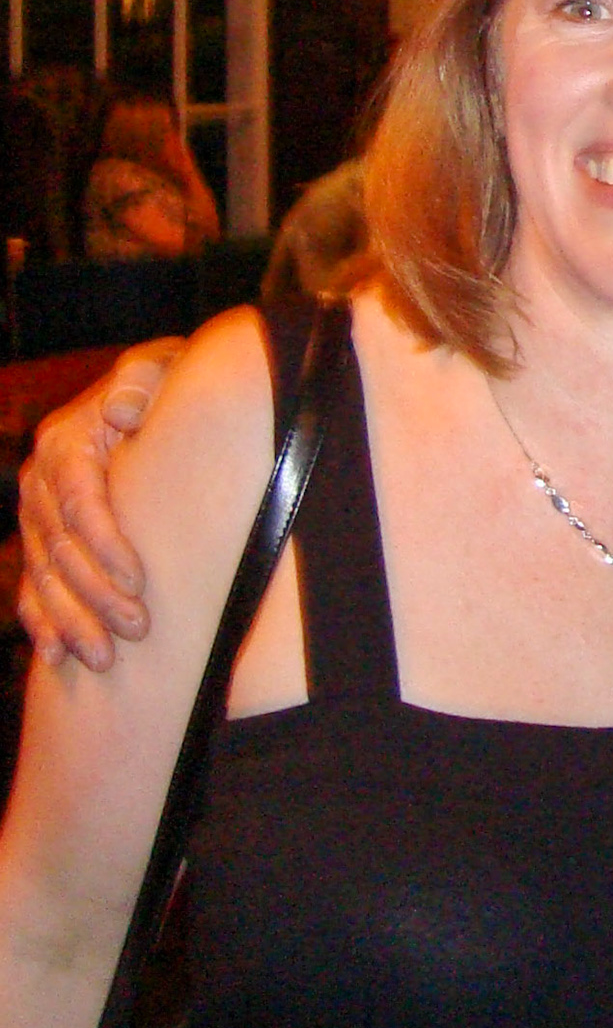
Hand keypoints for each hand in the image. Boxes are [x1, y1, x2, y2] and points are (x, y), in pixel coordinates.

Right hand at [16, 340, 183, 669]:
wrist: (147, 391)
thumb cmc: (164, 383)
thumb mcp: (158, 368)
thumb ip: (142, 382)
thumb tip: (122, 413)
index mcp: (68, 444)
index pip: (81, 502)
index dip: (107, 544)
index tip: (139, 580)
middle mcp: (42, 483)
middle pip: (61, 549)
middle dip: (96, 595)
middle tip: (138, 629)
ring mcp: (37, 515)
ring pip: (44, 576)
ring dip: (72, 620)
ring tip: (105, 659)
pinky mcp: (41, 539)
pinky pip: (32, 586)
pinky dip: (43, 622)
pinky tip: (57, 657)